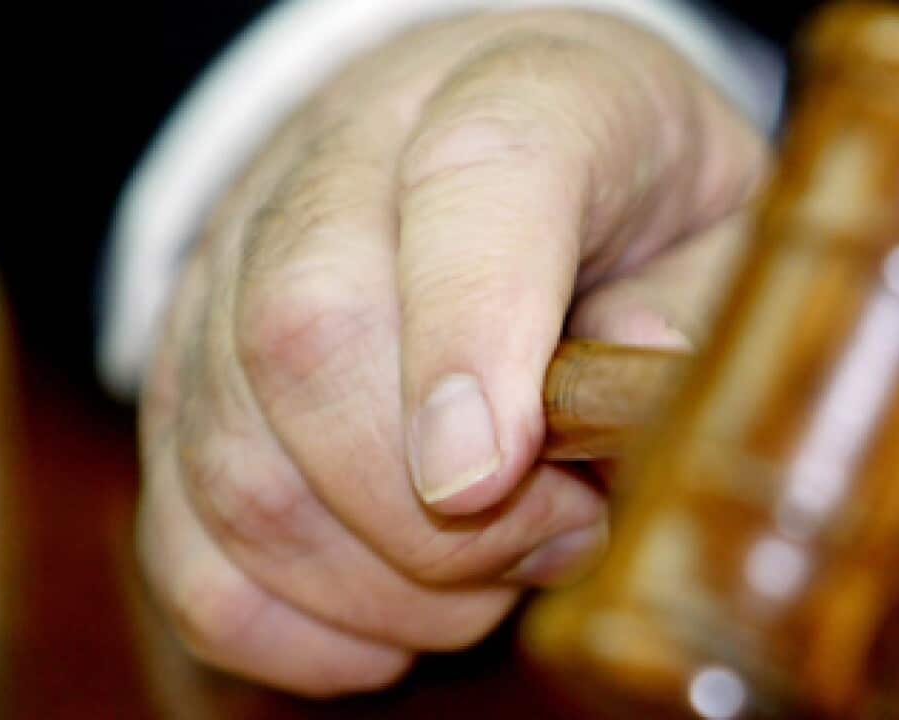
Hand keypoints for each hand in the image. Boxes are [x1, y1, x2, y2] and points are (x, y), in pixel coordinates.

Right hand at [137, 9, 764, 695]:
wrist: (477, 129)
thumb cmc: (620, 188)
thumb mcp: (713, 218)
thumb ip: (691, 304)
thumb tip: (638, 394)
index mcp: (515, 93)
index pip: (474, 180)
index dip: (472, 335)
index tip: (494, 476)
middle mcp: (347, 164)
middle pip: (309, 337)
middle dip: (431, 515)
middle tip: (554, 533)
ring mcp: (239, 268)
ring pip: (238, 466)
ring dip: (377, 583)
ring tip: (489, 577)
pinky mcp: (190, 374)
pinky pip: (185, 538)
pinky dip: (287, 623)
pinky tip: (385, 623)